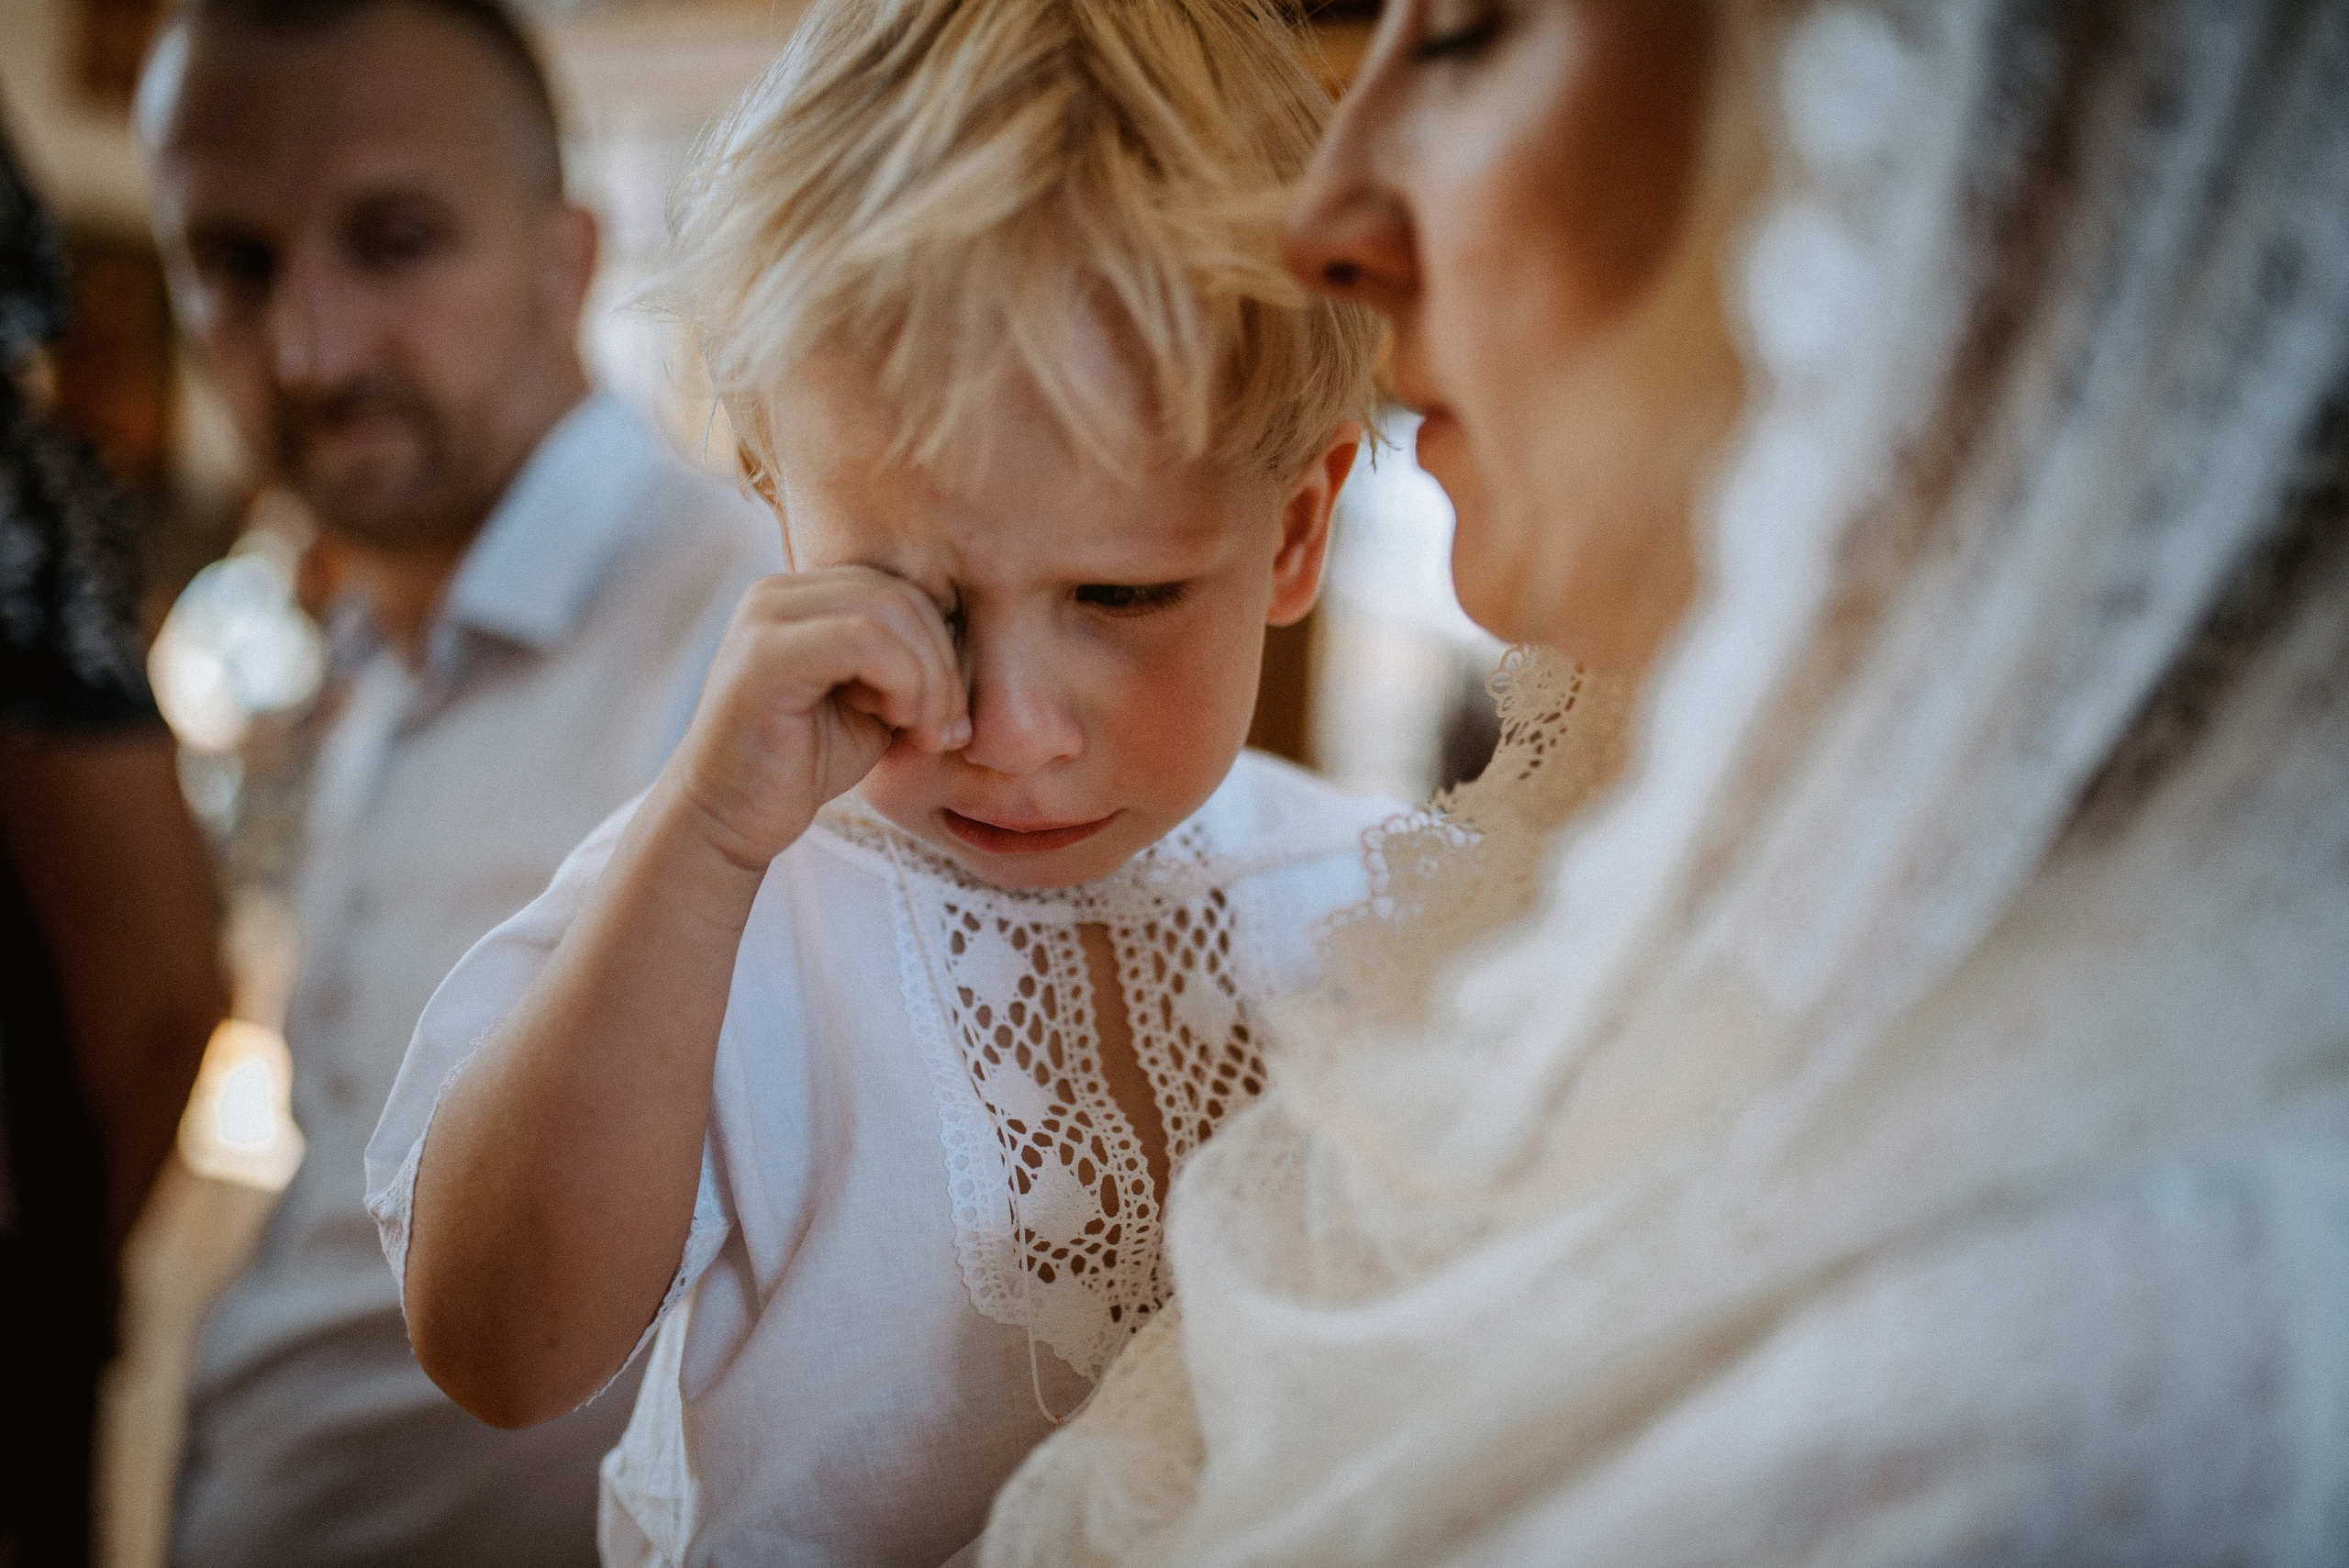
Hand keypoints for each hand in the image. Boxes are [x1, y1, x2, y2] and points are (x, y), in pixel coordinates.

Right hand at [665, 567, 968, 870]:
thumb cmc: (805, 764)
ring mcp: (766, 616)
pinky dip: (904, 682)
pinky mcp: (763, 655)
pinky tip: (897, 724)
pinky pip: (864, 640)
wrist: (729, 820)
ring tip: (924, 732)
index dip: (946, 646)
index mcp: (804, 594)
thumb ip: (910, 661)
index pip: (904, 587)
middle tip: (946, 730)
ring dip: (929, 679)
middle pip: (904, 594)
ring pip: (890, 611)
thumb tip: (977, 636)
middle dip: (945, 666)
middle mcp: (778, 591)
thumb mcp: (876, 701)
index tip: (950, 716)